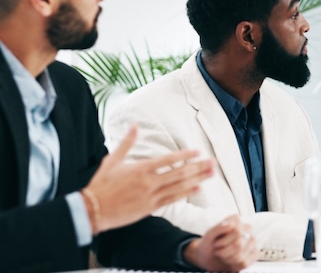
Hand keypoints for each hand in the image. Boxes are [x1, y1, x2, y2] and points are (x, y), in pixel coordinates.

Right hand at [85, 125, 213, 232]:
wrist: (92, 210)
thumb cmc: (101, 184)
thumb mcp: (112, 160)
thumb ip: (126, 143)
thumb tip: (134, 126)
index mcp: (140, 169)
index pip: (168, 160)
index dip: (185, 155)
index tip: (198, 151)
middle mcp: (148, 182)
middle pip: (179, 173)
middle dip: (198, 167)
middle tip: (213, 162)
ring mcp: (150, 196)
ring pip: (179, 186)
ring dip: (197, 179)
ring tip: (211, 173)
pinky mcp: (150, 208)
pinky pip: (172, 199)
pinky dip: (185, 193)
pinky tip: (198, 188)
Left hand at [183, 215, 257, 271]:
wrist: (209, 256)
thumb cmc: (209, 243)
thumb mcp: (209, 235)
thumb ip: (218, 228)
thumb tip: (231, 224)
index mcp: (237, 220)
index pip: (237, 231)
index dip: (224, 241)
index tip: (216, 243)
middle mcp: (247, 228)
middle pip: (239, 245)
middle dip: (224, 252)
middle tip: (218, 251)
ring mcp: (252, 241)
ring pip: (241, 256)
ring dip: (228, 259)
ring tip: (223, 255)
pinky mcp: (254, 253)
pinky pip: (245, 263)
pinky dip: (234, 265)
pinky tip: (230, 261)